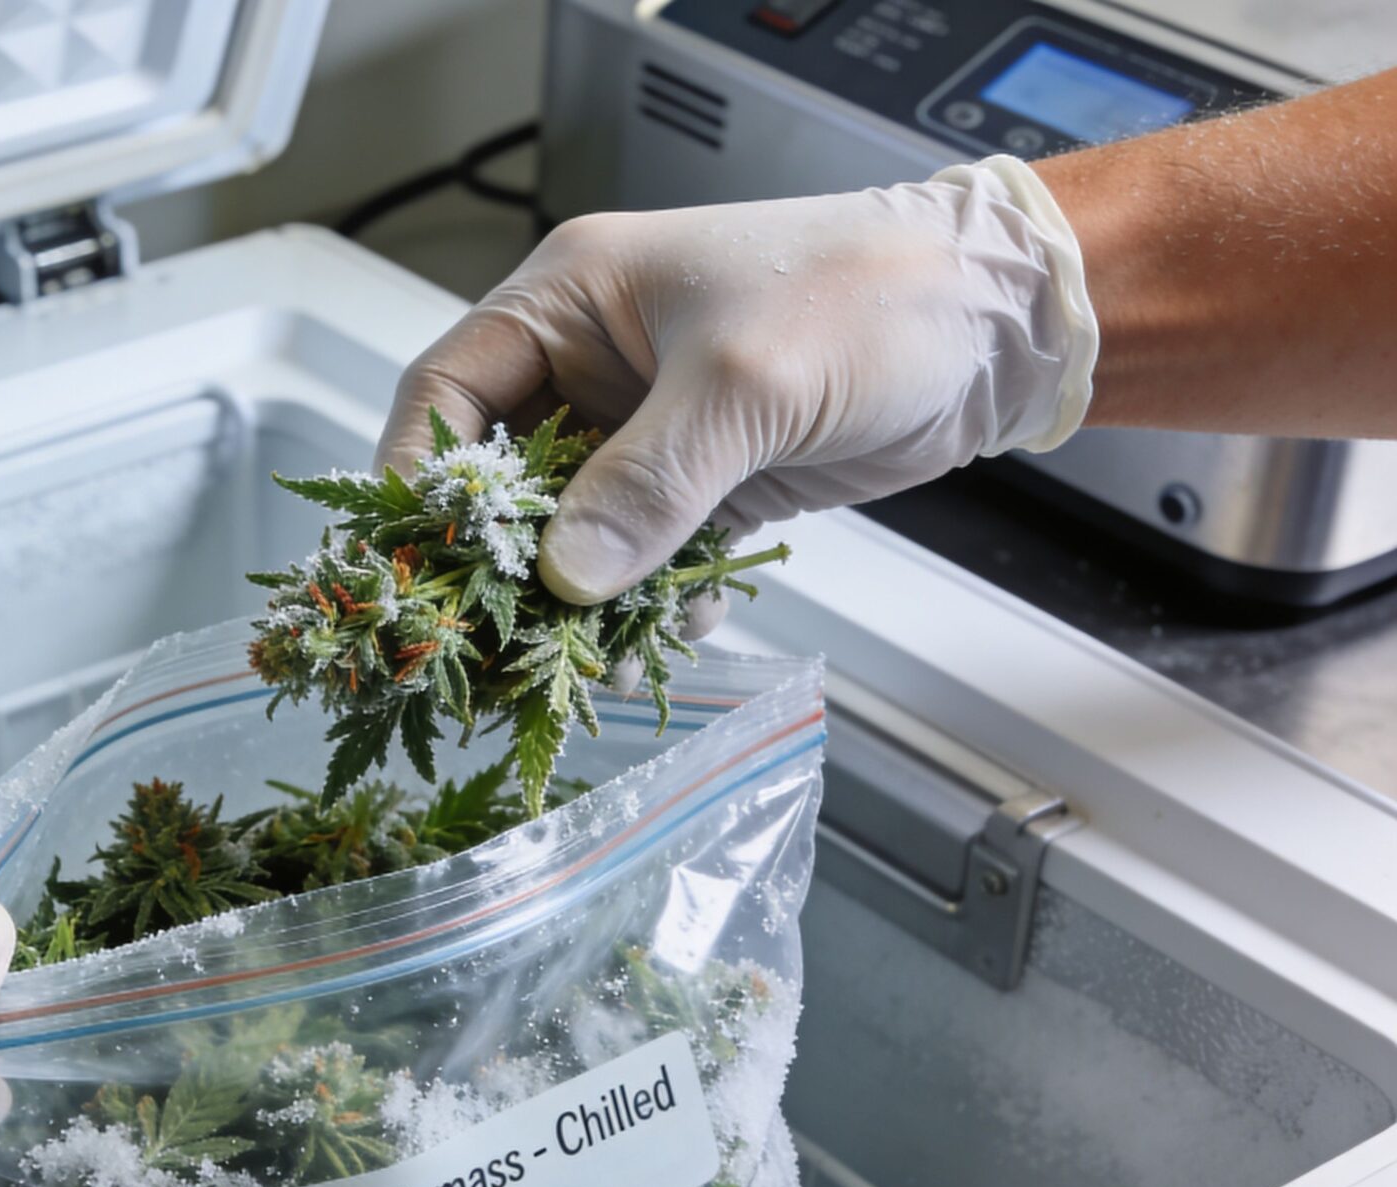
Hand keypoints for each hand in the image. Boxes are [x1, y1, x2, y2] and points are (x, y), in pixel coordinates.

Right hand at [375, 156, 1096, 603]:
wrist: (1001, 321)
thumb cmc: (870, 298)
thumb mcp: (741, 383)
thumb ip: (647, 483)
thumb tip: (564, 578)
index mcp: (572, 300)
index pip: (448, 391)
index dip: (421, 475)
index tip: (419, 559)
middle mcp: (594, 365)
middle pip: (501, 476)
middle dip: (502, 558)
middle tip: (496, 636)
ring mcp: (649, 429)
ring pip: (573, 529)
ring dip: (578, 596)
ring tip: (587, 656)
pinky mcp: (706, 482)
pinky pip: (644, 558)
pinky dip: (649, 602)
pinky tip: (670, 634)